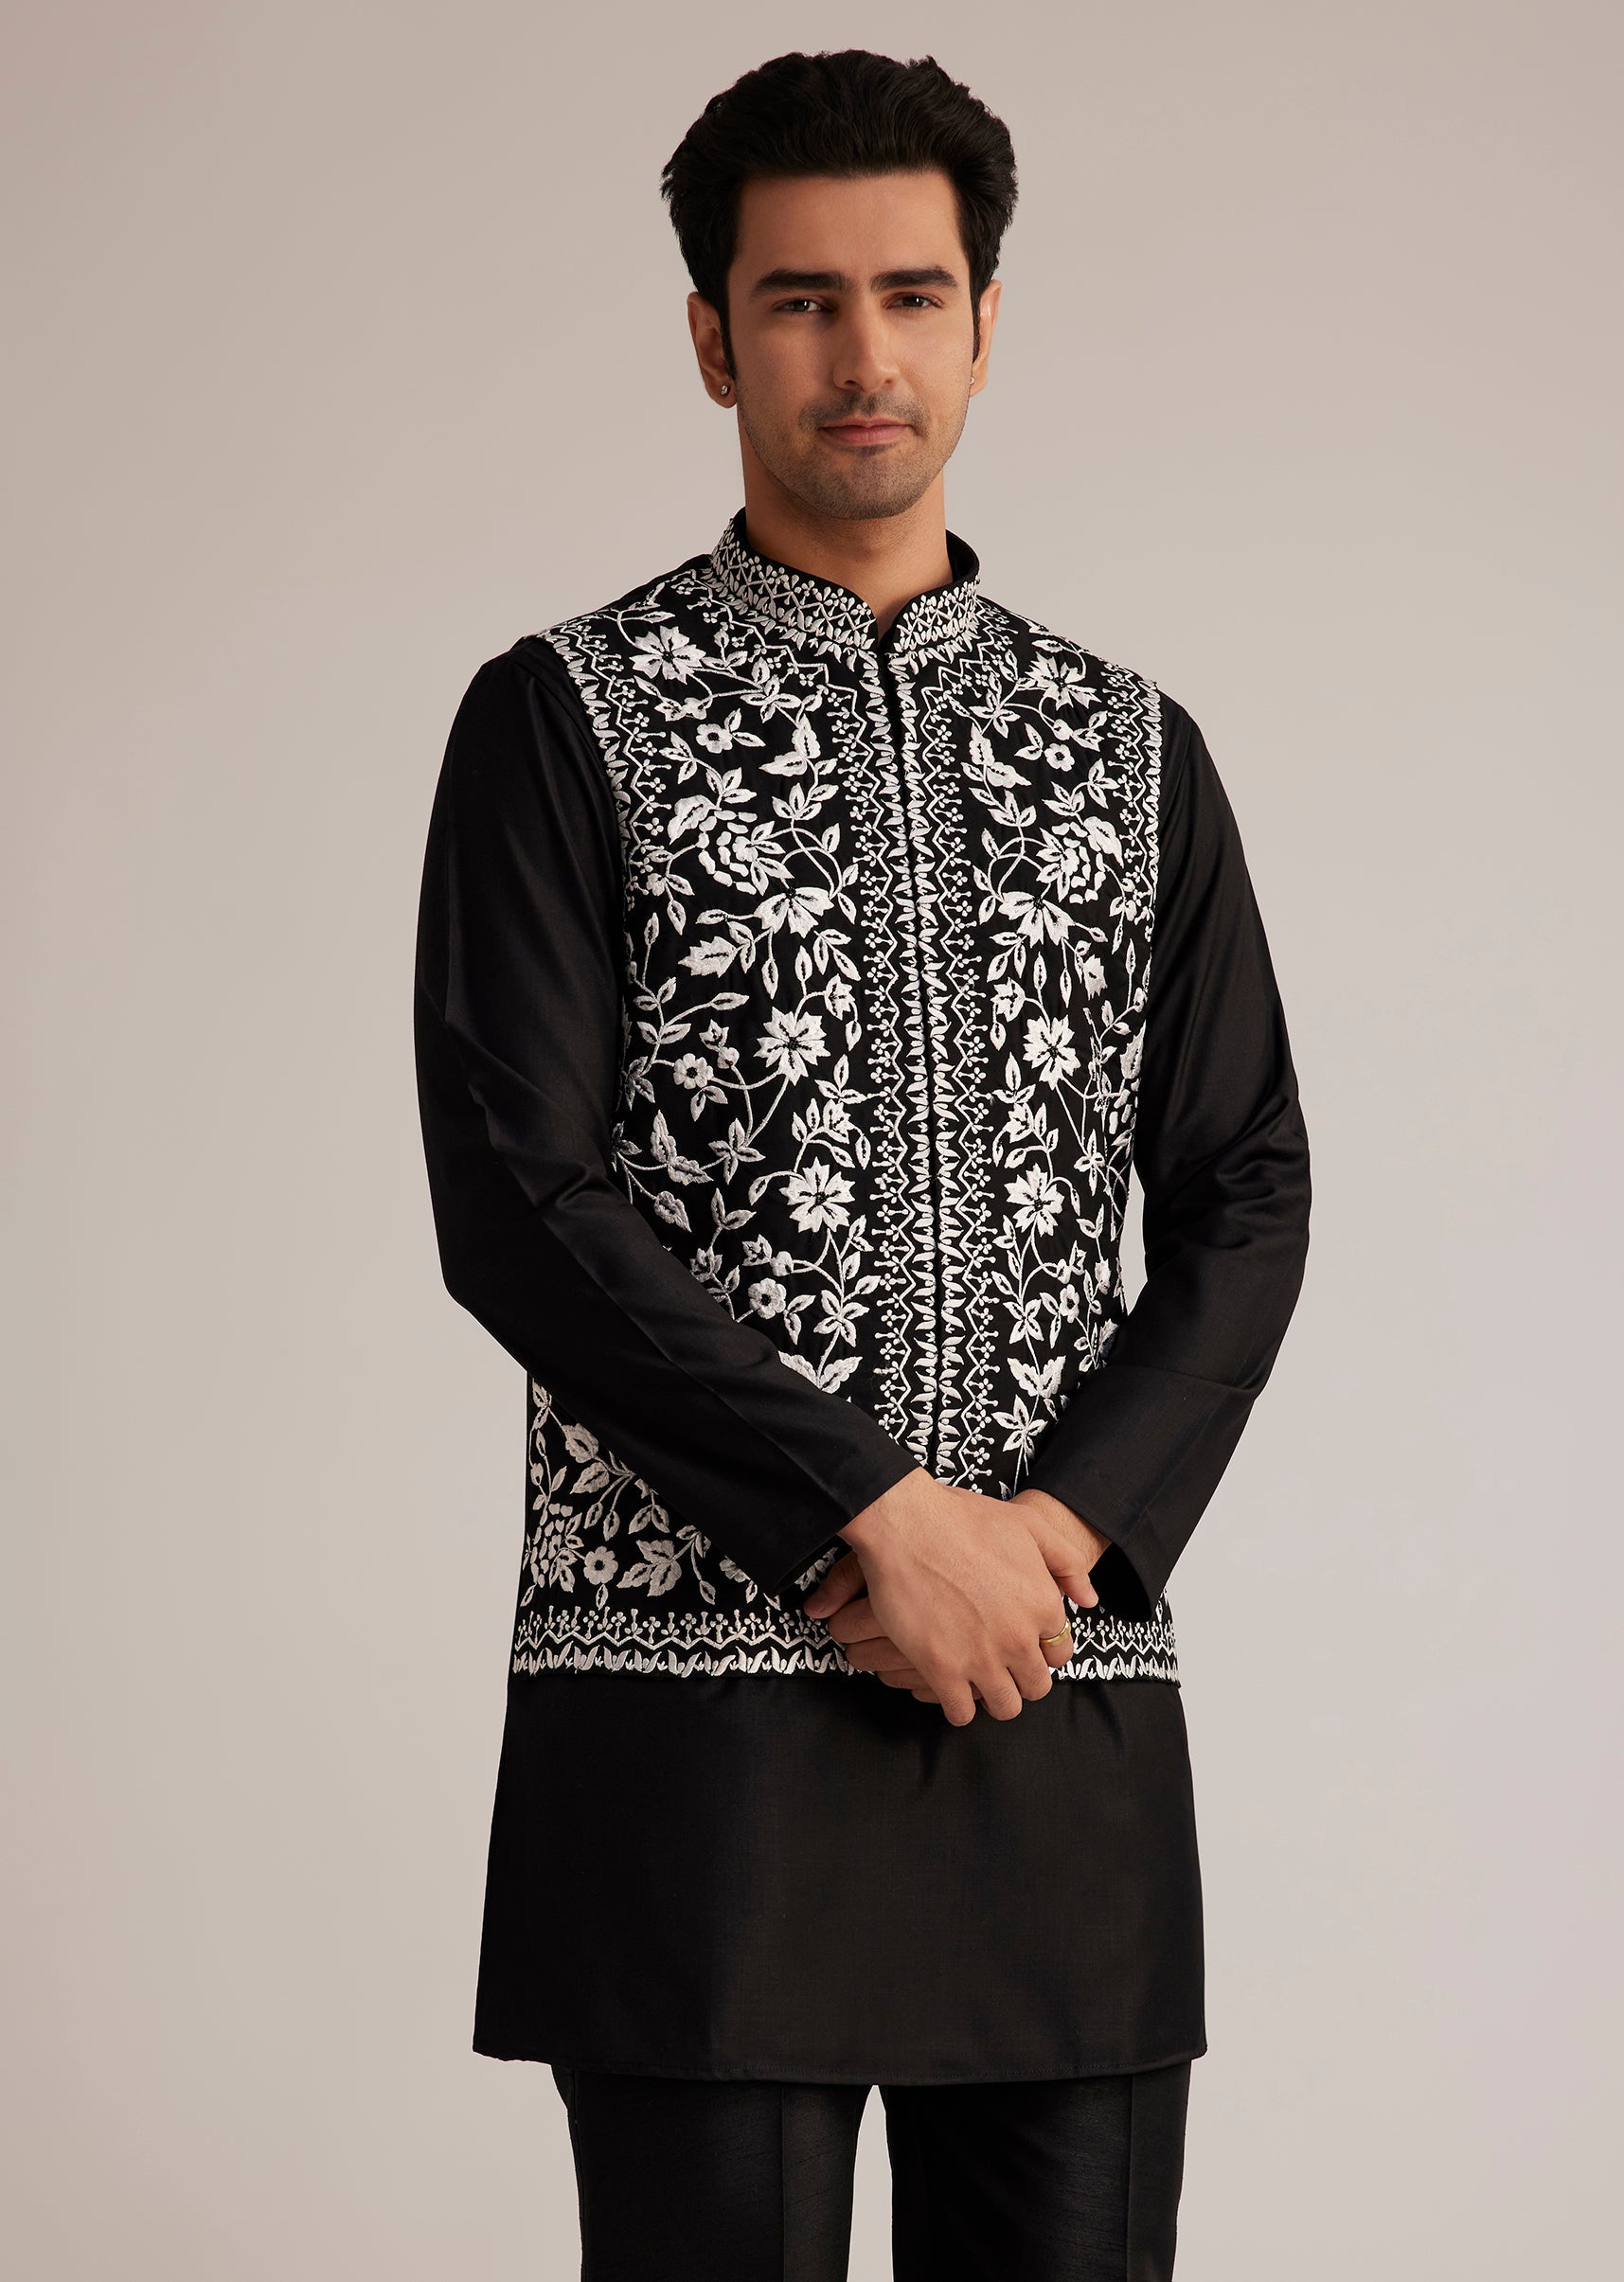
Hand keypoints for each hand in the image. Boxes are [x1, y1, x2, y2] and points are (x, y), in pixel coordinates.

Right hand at [800, 1471, 1104, 1725]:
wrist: (904, 1522)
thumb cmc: (963, 1518)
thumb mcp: (1029, 1524)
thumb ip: (1067, 1562)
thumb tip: (1089, 1600)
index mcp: (1043, 1604)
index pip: (1060, 1653)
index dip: (1041, 1649)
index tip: (1021, 1643)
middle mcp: (1019, 1638)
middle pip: (1035, 1687)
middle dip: (1021, 1677)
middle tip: (999, 1662)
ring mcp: (981, 1658)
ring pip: (1005, 1707)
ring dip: (993, 1696)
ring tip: (976, 1678)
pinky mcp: (942, 1669)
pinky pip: (961, 1713)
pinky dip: (957, 1705)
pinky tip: (948, 1684)